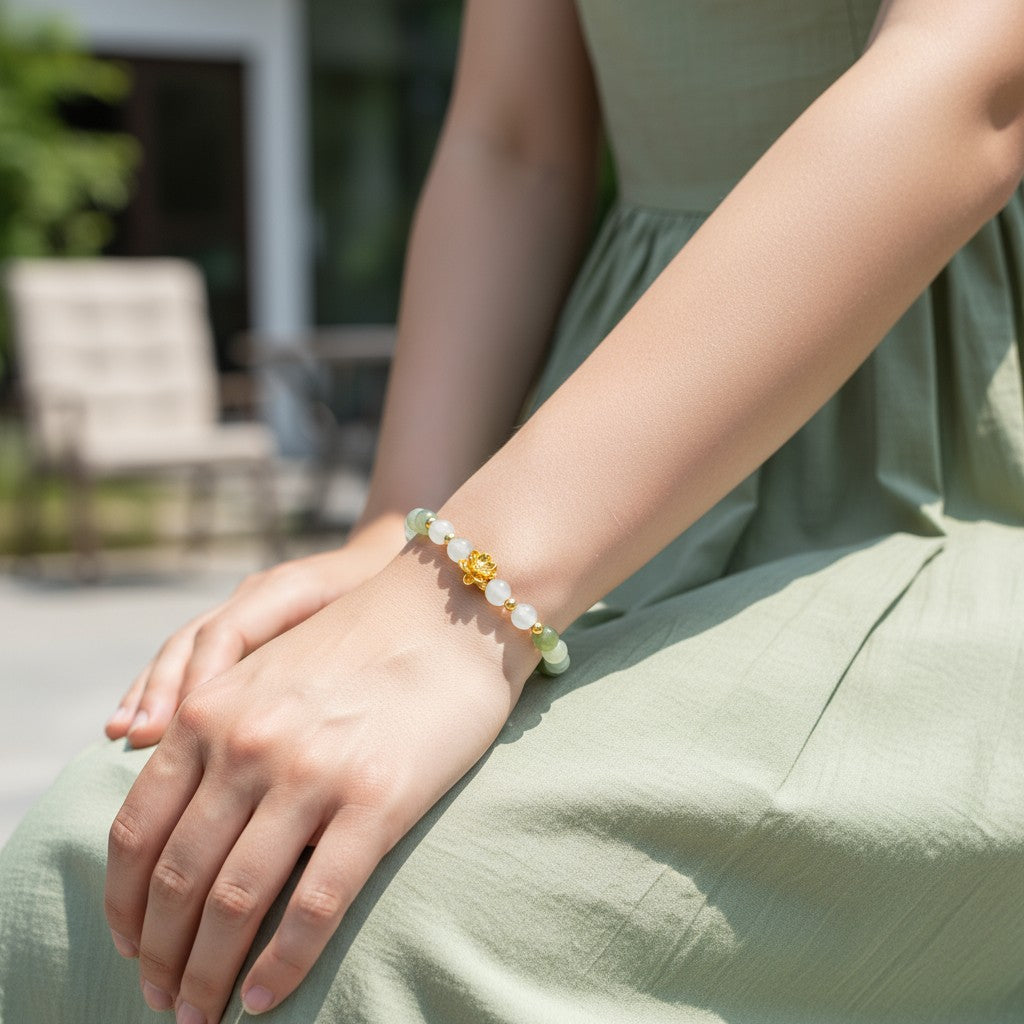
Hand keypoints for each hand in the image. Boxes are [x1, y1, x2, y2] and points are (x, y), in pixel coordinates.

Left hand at [103, 544, 536, 1022]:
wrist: (451, 609)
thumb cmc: (364, 642)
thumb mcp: (267, 670)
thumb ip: (214, 728)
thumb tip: (180, 815)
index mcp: (210, 711)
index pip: (136, 828)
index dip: (123, 902)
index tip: (131, 945)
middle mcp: (247, 743)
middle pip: (178, 876)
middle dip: (161, 953)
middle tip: (165, 1000)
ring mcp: (311, 772)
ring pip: (236, 900)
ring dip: (210, 972)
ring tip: (204, 1013)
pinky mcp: (376, 799)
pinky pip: (315, 903)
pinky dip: (284, 962)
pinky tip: (270, 996)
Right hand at [105, 514, 406, 747]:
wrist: (398, 559)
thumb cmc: (390, 592)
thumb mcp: (373, 611)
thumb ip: (341, 647)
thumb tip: (308, 723)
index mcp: (286, 588)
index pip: (228, 633)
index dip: (203, 680)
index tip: (179, 728)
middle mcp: (254, 597)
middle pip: (194, 641)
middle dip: (165, 689)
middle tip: (139, 736)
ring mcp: (244, 610)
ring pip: (184, 649)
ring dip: (153, 692)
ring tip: (125, 734)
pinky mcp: (243, 630)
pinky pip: (194, 659)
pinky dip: (167, 692)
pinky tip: (142, 729)